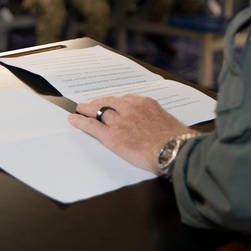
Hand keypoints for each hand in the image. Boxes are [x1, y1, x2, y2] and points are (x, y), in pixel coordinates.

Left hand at [68, 95, 192, 172]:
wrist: (173, 151)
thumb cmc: (176, 141)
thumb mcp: (169, 123)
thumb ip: (158, 121)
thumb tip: (158, 128)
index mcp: (145, 104)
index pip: (126, 99)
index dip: (116, 103)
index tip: (113, 105)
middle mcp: (131, 108)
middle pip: (110, 102)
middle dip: (99, 102)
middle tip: (91, 104)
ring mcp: (120, 121)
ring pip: (98, 110)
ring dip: (87, 109)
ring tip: (80, 110)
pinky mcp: (111, 136)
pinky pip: (92, 125)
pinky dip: (80, 121)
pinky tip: (73, 119)